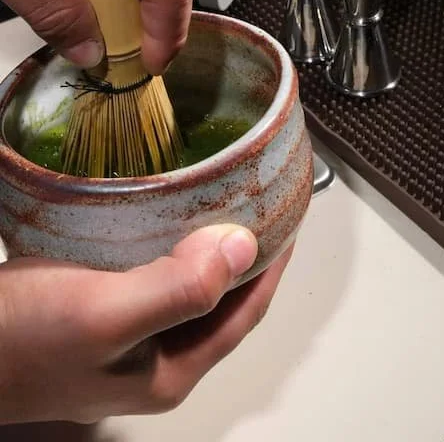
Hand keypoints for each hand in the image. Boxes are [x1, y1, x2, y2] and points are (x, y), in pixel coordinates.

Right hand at [0, 224, 292, 423]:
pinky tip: (160, 215)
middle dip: (246, 252)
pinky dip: (167, 243)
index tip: (291, 214)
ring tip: (220, 197)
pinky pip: (151, 274)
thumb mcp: (107, 313)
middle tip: (259, 197)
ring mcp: (123, 341)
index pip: (247, 312)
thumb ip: (180, 288)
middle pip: (222, 300)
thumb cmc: (20, 341)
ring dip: (206, 244)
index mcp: (169, 371)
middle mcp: (153, 360)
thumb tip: (244, 248)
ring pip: (187, 285)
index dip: (274, 262)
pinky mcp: (95, 316)